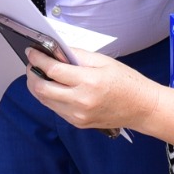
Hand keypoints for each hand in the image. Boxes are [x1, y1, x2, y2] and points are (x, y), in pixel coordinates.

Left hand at [23, 48, 157, 131]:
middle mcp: (81, 101)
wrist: (142, 108)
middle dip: (32, 74)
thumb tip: (55, 50)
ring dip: (37, 86)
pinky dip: (49, 96)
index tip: (31, 51)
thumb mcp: (103, 61)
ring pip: (44, 100)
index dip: (37, 59)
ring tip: (40, 74)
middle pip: (41, 88)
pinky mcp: (78, 123)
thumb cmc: (126, 82)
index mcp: (88, 82)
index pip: (52, 70)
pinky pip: (55, 109)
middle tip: (32, 63)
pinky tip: (53, 87)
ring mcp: (78, 115)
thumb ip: (76, 55)